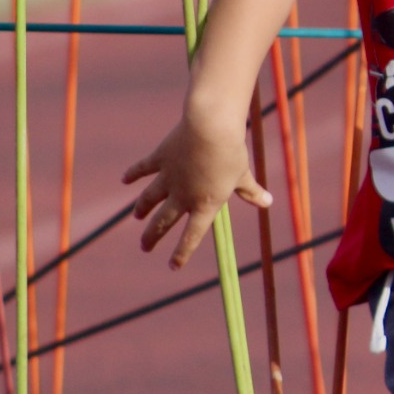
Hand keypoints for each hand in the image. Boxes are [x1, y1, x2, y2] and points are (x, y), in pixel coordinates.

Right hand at [122, 107, 271, 267]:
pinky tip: (125, 179)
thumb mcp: (244, 175)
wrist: (210, 128)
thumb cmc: (231, 153)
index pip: (192, 236)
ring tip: (137, 217)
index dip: (182, 253)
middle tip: (145, 247)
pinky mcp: (161, 158)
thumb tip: (268, 202)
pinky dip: (133, 173)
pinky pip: (144, 169)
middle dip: (152, 237)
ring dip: (142, 209)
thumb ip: (251, 192)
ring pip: (150, 199)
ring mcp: (169, 177)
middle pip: (163, 222)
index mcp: (205, 204)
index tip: (173, 265)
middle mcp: (183, 196)